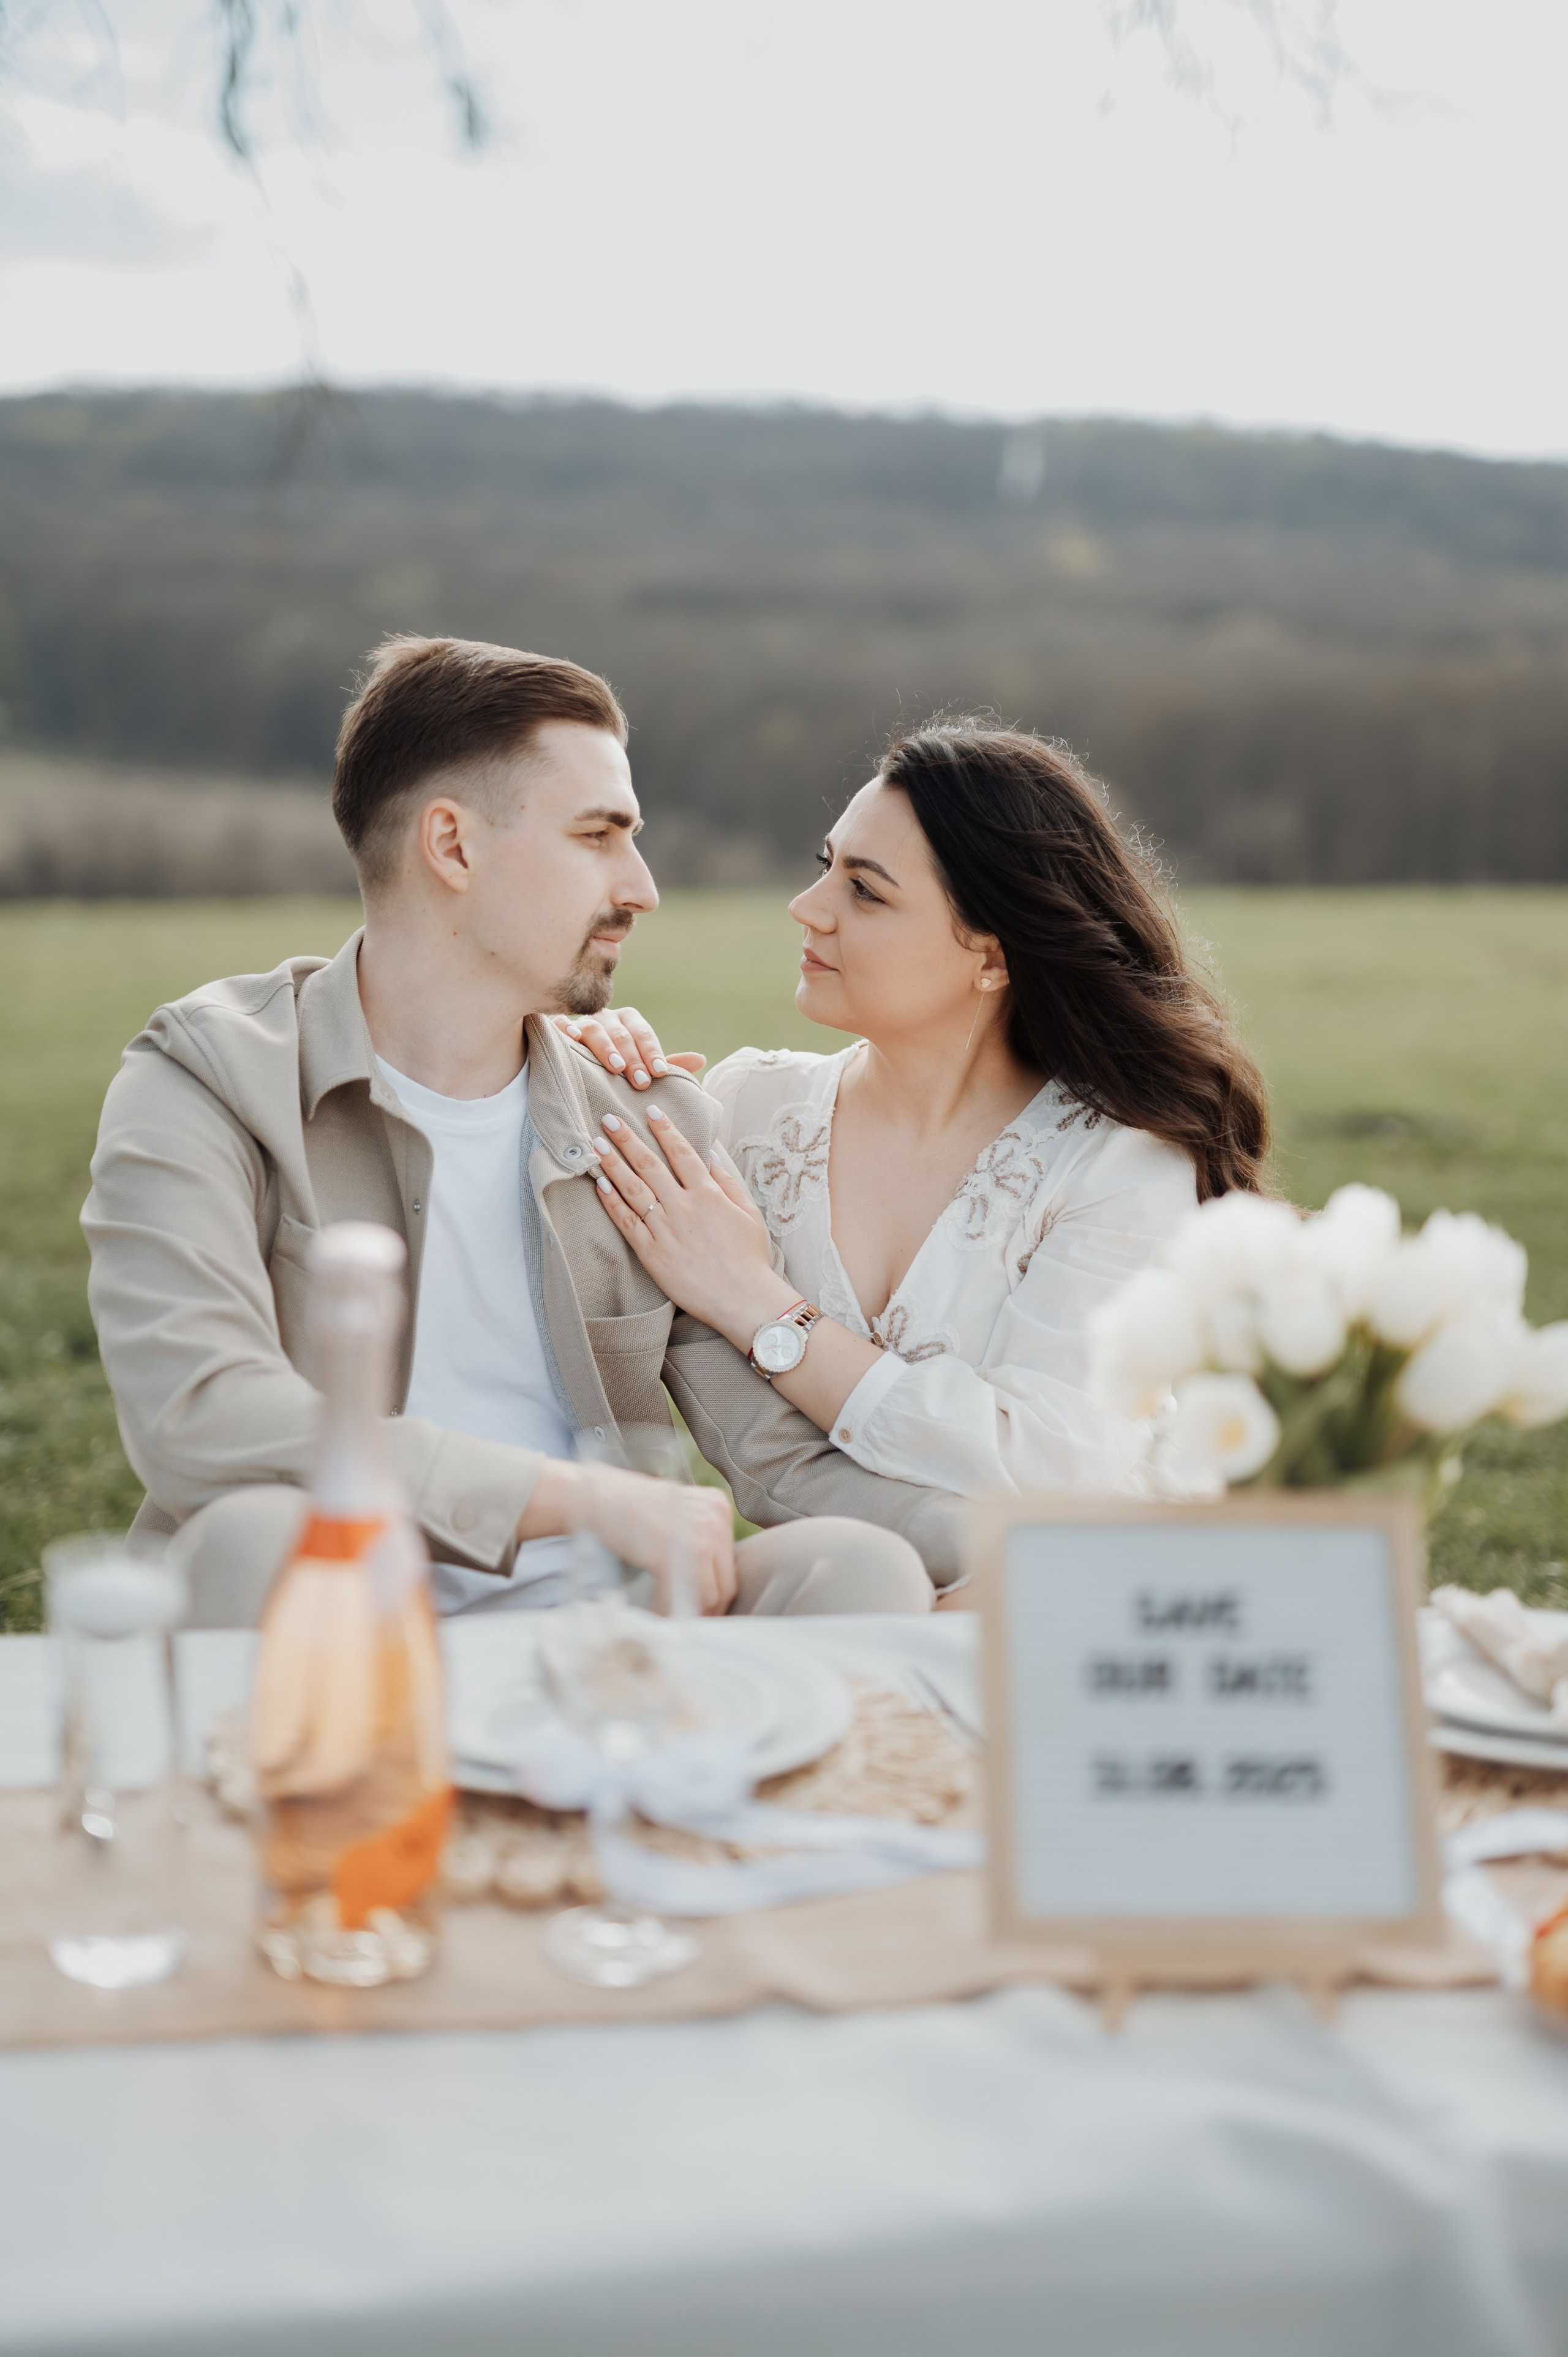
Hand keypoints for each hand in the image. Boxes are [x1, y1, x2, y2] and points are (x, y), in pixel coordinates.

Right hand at [520, 1459, 736, 1613]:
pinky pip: (689, 1597)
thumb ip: (695, 1538)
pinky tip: (655, 1610)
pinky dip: (672, 1610)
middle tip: (682, 1619)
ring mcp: (703, 1533)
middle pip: (726, 1582)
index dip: (712, 1592)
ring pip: (712, 1595)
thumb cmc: (626, 1509)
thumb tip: (708, 1584)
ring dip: (689, 1612)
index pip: (727, 1563)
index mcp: (718, 1506)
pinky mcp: (684, 1552)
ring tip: (666, 1615)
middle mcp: (717, 1516)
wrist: (593, 1496)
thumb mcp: (674, 1514)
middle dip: (705, 1608)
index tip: (695, 1608)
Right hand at [551, 1007, 705, 1091]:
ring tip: (616, 1067)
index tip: (659, 1073)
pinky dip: (564, 1028)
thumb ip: (667, 1064)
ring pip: (594, 1028)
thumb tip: (701, 1059)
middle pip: (622, 1033)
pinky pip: (559, 1023)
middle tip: (641, 1081)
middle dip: (633, 1058)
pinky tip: (571, 1039)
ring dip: (606, 1047)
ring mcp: (582, 1020)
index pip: (644, 1034)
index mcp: (629, 1021)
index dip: (653, 1053)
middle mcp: (607, 1017)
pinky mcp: (558, 1026)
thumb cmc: (617, 1066)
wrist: (577, 1064)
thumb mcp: (642, 1065)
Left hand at [590, 1106, 796, 1348]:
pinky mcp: (652, 1253)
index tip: (650, 1110)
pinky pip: (627, 1222)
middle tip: (609, 1118)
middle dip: (627, 1138)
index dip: (664, 1129)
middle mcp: (683, 1206)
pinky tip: (600, 1185)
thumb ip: (728, 1182)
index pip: (681, 1152)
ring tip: (596, 1144)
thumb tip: (710, 1156)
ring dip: (613, 1163)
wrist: (743, 1299)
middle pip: (649, 1164)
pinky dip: (612, 1202)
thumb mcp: (748, 1213)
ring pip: (633, 1189)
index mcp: (708, 1194)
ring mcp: (665, 1229)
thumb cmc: (750, 1258)